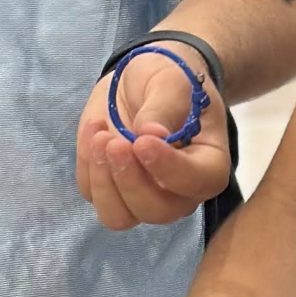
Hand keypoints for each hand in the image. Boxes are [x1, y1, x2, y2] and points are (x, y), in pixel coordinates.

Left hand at [75, 48, 229, 231]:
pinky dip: (87, 165)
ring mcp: (142, 194)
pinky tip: (95, 128)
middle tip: (114, 141)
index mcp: (208, 165)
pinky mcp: (110, 188)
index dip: (168, 168)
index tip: (142, 141)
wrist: (146, 80)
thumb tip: (151, 133)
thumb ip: (165, 107)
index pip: (196, 183)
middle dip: (130, 180)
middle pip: (156, 211)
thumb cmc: (171, 79)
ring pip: (120, 217)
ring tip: (100, 136)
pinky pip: (92, 194)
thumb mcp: (172, 81)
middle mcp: (179, 191)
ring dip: (103, 182)